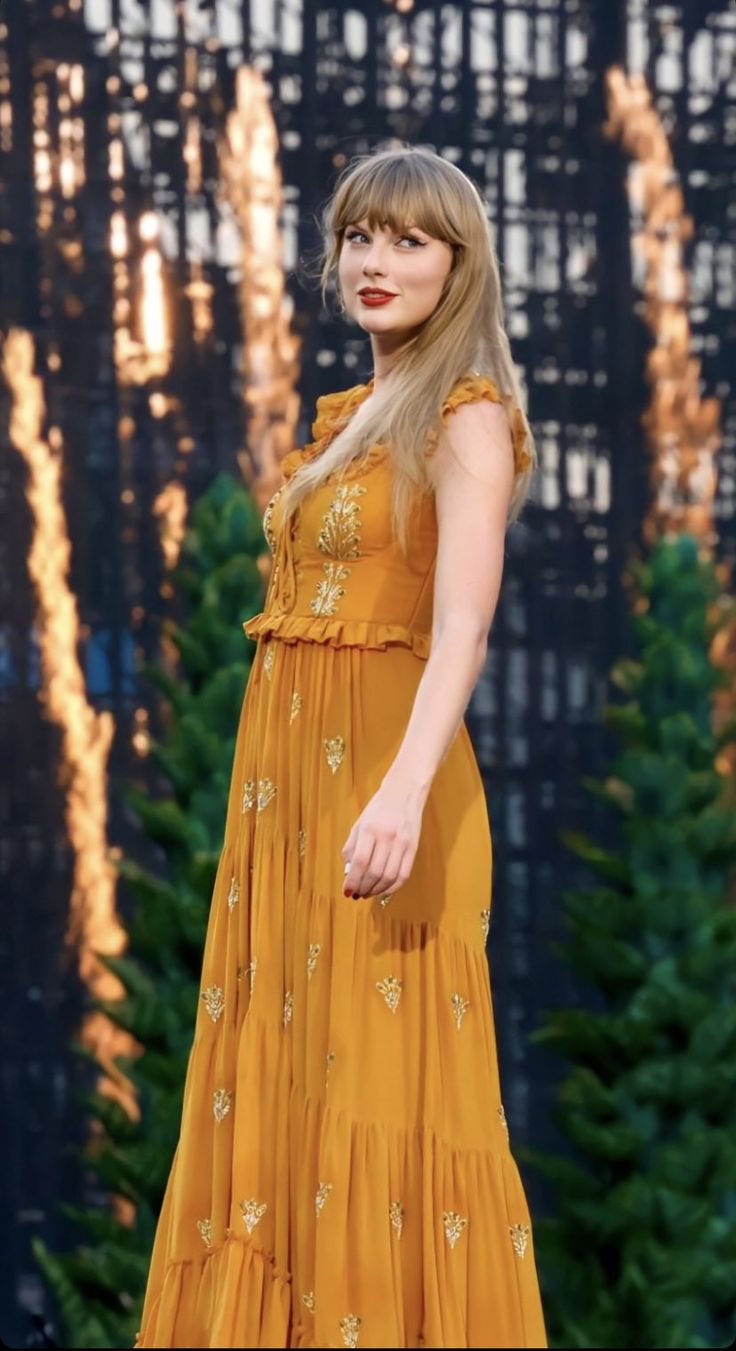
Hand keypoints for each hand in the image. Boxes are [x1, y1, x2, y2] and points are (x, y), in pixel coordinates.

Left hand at [341, 771, 426, 900]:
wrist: (405, 791)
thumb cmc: (379, 807)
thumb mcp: (360, 823)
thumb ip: (352, 847)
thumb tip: (348, 873)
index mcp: (370, 829)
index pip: (360, 862)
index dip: (353, 881)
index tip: (347, 891)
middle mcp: (387, 837)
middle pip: (374, 872)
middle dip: (363, 888)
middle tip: (357, 894)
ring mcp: (402, 843)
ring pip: (389, 877)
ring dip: (377, 890)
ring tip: (368, 893)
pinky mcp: (414, 847)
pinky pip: (404, 874)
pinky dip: (393, 887)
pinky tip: (384, 890)